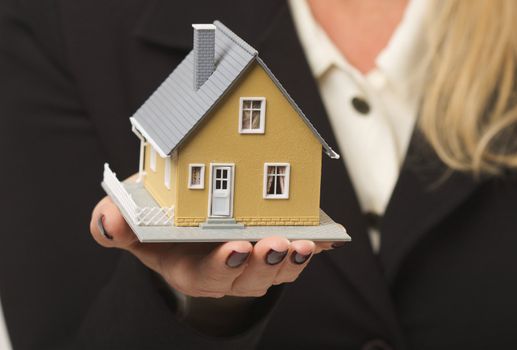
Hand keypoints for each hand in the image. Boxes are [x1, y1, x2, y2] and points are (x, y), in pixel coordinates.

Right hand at [89, 196, 342, 297]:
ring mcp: (251, 265)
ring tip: (306, 243)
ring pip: (276, 272)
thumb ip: (114, 223)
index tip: (236, 247)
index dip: (222, 264)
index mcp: (190, 269)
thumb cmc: (157, 222)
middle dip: (264, 263)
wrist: (183, 224)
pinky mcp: (270, 253)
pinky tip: (326, 236)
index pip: (206, 275)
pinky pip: (292, 257)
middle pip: (249, 277)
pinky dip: (312, 249)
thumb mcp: (130, 220)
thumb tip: (110, 221)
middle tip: (276, 243)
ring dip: (292, 261)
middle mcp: (224, 273)